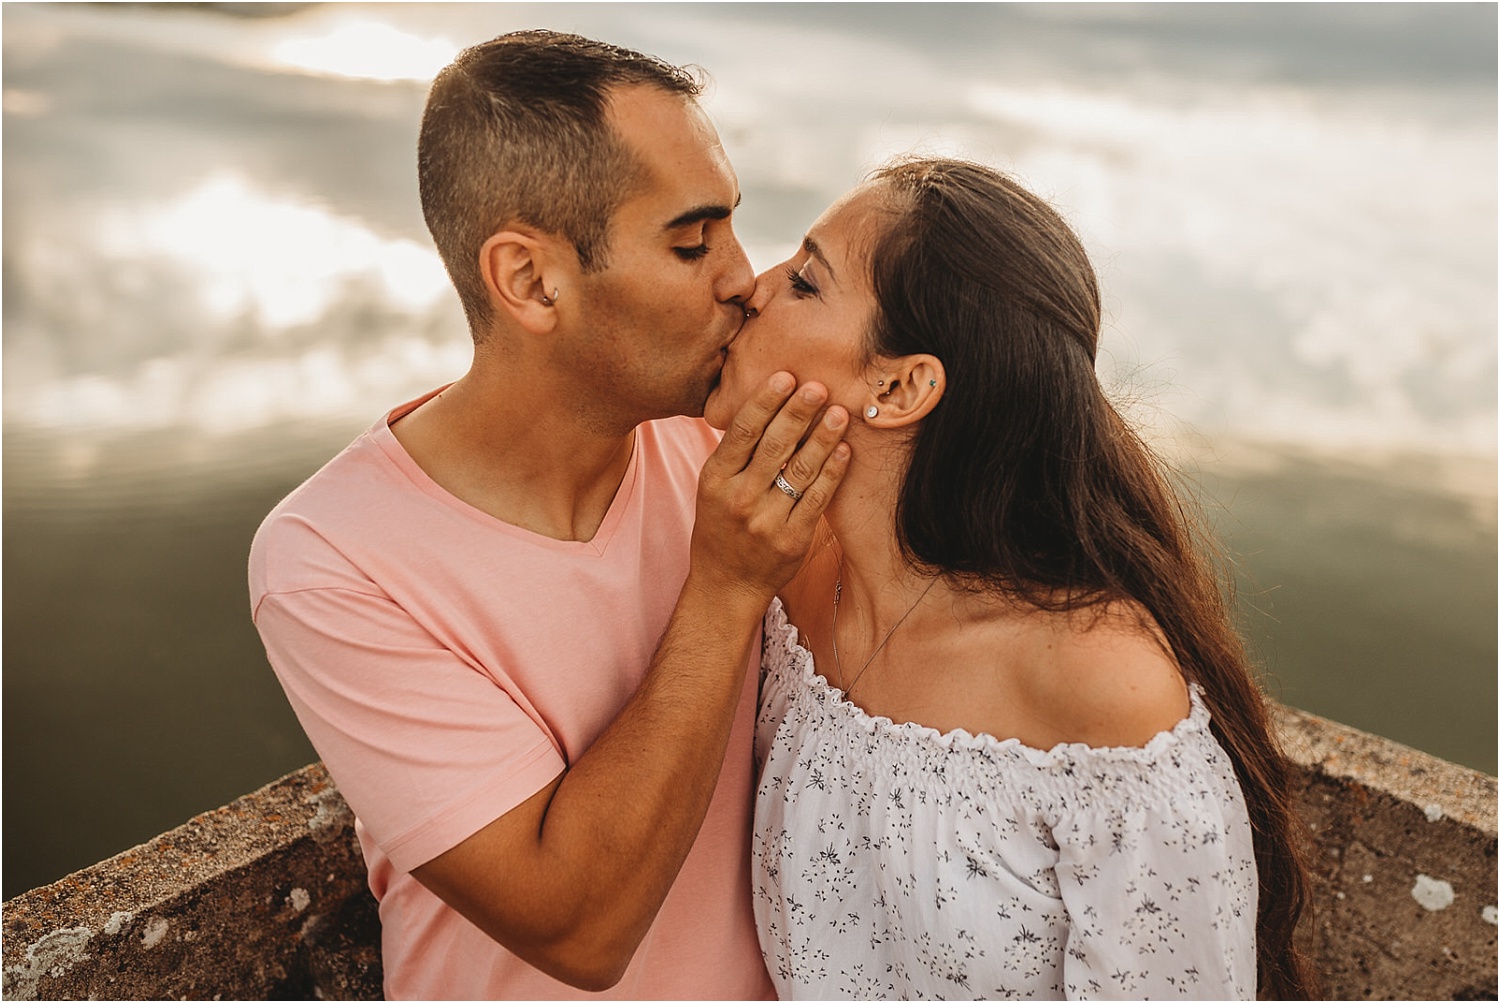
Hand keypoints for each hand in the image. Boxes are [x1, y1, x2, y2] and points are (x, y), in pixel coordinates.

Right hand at [691, 372, 849, 607]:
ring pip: (800, 470)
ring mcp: (767, 521)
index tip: (786, 376)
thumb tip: (765, 404)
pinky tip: (844, 450)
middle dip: (798, 412)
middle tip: (818, 386)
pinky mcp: (793, 539)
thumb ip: (734, 454)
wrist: (726, 585)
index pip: (743, 432)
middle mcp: (739, 498)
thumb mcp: (712, 488)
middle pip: (774, 446)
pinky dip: (833, 471)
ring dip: (822, 438)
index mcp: (715, 479)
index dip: (765, 401)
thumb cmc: (720, 528)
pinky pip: (818, 498)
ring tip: (839, 412)